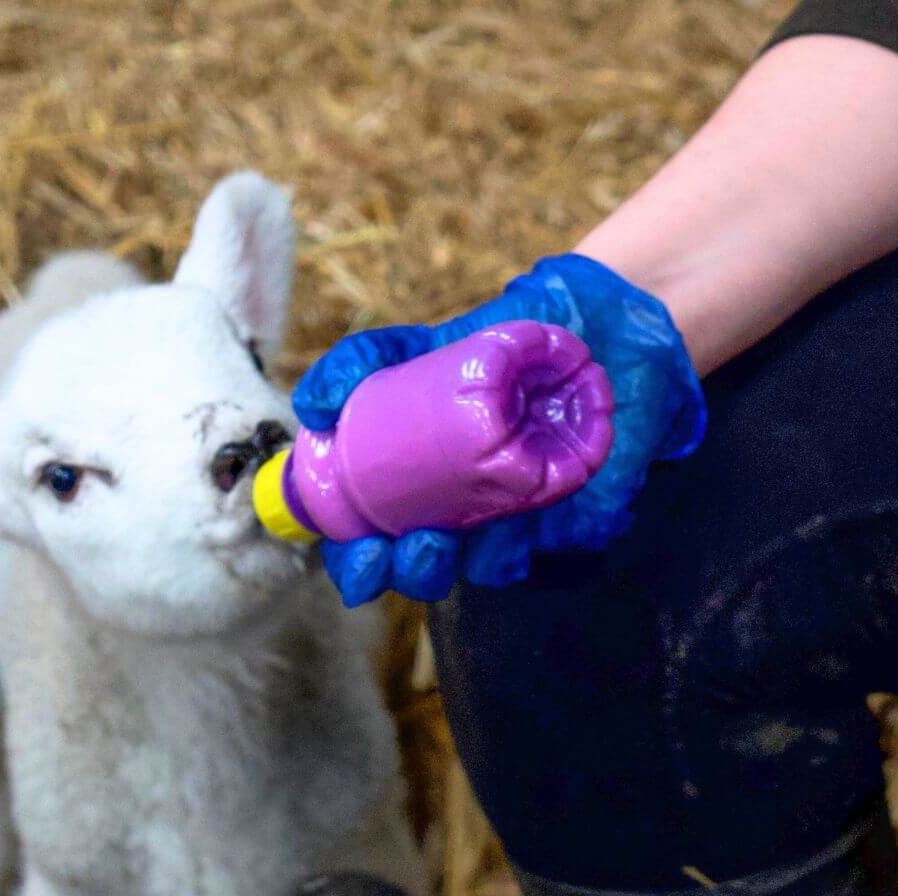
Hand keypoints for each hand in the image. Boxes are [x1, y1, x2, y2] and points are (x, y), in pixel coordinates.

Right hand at [295, 254, 704, 605]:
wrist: (585, 319)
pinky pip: (564, 541)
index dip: (361, 570)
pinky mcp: (585, 507)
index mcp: (419, 493)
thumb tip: (312, 411)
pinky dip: (547, 528)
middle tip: (413, 545)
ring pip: (493, 568)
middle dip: (414, 573)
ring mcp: (527, 519)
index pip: (378, 552)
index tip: (361, 557)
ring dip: (473, 561)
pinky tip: (530, 520)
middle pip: (431, 574)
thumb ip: (360, 364)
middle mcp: (469, 516)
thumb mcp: (415, 344)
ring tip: (453, 535)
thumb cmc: (492, 339)